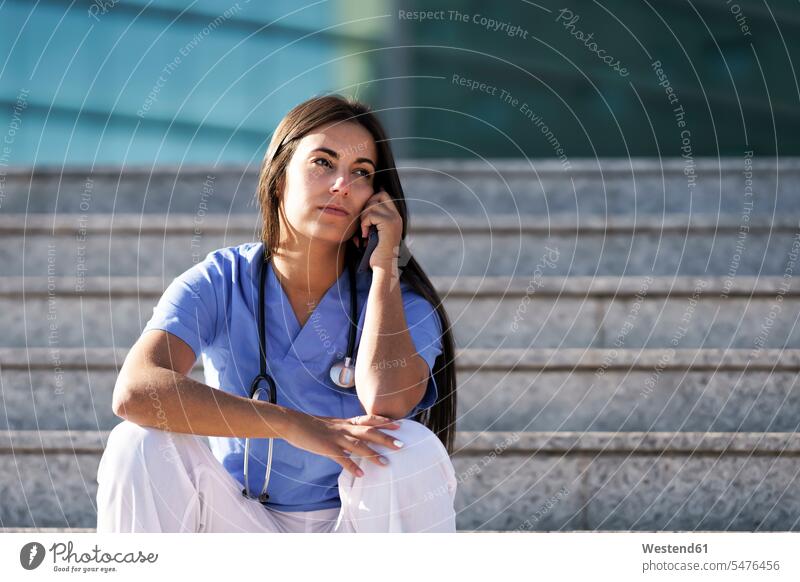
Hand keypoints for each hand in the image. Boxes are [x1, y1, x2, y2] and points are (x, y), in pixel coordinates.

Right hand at [283, 411, 404, 476]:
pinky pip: (341, 458)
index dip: (384, 422)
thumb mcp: (333, 425)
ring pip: (358, 445)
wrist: (293, 423)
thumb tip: (357, 439)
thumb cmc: (313, 426)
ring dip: (373, 454)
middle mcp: (344, 428)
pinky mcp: (326, 447)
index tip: (399, 425)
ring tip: (386, 464)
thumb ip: (346, 430)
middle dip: (386, 438)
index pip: (369, 420)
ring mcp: (335, 438)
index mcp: (346, 422)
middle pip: (369, 432)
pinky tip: (361, 474)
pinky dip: (351, 466)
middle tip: (401, 445)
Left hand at [351, 188, 402, 268]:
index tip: (364, 213)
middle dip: (367, 206)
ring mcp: (394, 219)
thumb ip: (372, 220)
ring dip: (364, 218)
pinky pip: (370, 215)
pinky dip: (364, 224)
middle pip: (380, 195)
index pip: (385, 195)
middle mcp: (397, 216)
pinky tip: (365, 236)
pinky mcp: (388, 223)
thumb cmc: (376, 253)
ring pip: (373, 205)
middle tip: (364, 222)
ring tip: (364, 231)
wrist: (384, 266)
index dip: (373, 199)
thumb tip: (361, 206)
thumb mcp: (374, 233)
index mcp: (395, 218)